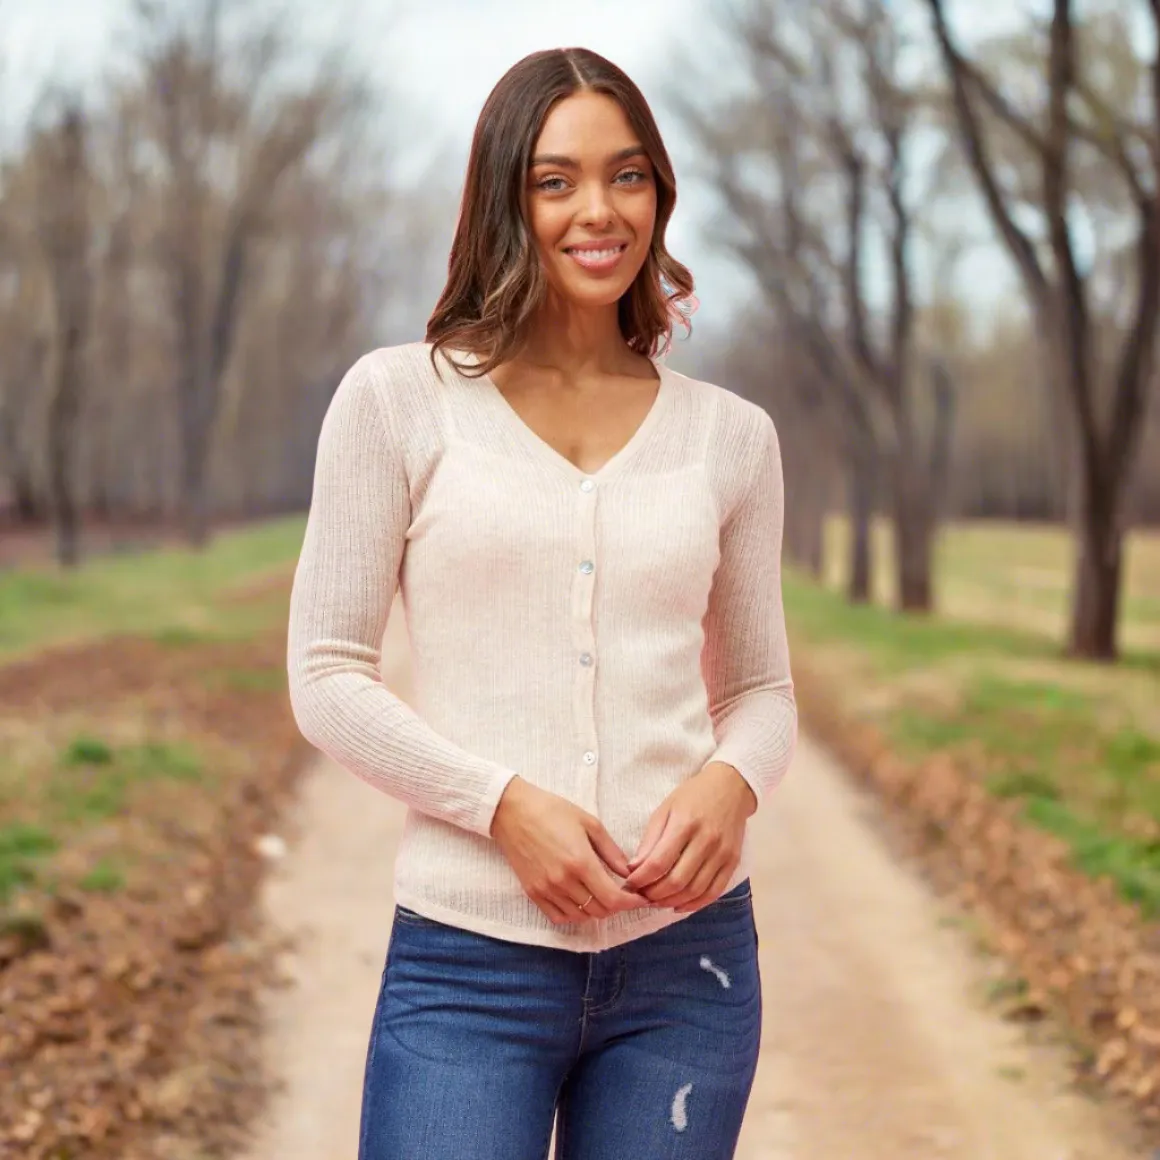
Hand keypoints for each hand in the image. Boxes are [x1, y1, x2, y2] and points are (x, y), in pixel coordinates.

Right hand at [490, 777, 647, 924]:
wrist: (512, 811)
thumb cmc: (552, 811)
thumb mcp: (589, 823)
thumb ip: (611, 851)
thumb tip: (628, 872)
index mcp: (580, 862)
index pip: (613, 898)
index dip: (631, 903)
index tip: (640, 899)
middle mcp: (563, 881)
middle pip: (599, 910)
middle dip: (616, 905)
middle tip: (623, 893)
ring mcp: (546, 889)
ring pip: (581, 916)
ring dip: (596, 910)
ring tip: (602, 895)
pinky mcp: (532, 892)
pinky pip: (558, 916)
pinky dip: (574, 915)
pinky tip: (580, 901)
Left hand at [622, 762, 755, 912]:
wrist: (731, 787)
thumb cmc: (693, 796)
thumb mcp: (665, 809)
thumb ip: (650, 840)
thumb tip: (634, 868)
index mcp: (685, 824)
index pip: (659, 862)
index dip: (641, 879)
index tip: (629, 883)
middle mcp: (706, 840)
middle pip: (676, 881)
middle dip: (654, 894)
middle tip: (641, 895)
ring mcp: (722, 853)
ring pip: (694, 891)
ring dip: (671, 902)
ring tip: (656, 901)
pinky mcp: (733, 862)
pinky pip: (714, 892)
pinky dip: (694, 904)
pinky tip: (678, 905)